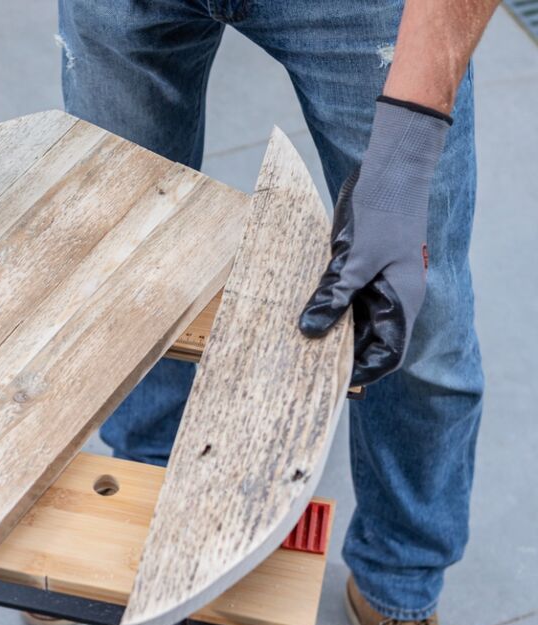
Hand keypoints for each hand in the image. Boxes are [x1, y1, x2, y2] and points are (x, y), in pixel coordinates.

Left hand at [298, 98, 450, 386]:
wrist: (389, 169)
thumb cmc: (383, 212)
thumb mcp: (355, 259)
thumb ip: (334, 296)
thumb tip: (310, 331)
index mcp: (402, 302)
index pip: (388, 353)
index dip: (363, 372)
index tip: (331, 385)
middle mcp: (391, 298)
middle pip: (366, 340)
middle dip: (337, 355)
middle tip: (299, 370)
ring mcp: (375, 283)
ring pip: (350, 319)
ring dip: (326, 329)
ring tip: (291, 346)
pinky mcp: (358, 268)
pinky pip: (340, 295)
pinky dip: (322, 305)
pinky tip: (295, 311)